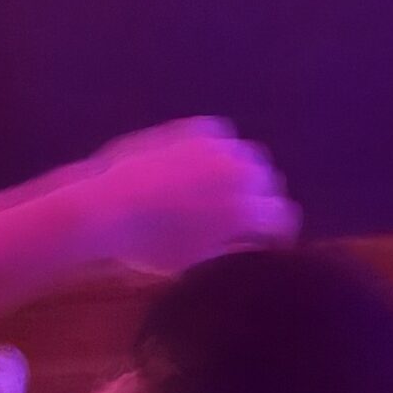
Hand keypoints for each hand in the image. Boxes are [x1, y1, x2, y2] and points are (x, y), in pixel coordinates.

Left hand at [74, 118, 298, 277]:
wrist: (108, 207)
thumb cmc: (149, 247)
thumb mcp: (195, 263)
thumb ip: (234, 252)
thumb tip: (257, 248)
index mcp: (245, 212)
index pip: (284, 217)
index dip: (279, 233)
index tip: (269, 242)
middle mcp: (241, 174)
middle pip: (271, 183)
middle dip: (262, 200)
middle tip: (244, 216)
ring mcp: (219, 147)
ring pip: (250, 157)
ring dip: (243, 174)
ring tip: (224, 189)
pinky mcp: (196, 129)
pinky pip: (223, 137)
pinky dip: (220, 151)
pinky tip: (204, 165)